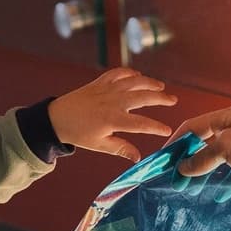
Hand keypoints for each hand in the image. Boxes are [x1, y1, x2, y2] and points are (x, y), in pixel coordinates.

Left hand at [47, 68, 176, 160]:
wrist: (57, 117)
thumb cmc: (79, 133)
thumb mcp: (99, 145)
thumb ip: (121, 149)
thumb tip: (138, 158)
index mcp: (113, 119)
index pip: (141, 124)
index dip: (157, 127)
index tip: (168, 130)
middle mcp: (113, 101)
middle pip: (143, 97)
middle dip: (161, 98)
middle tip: (173, 100)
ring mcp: (108, 88)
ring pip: (134, 81)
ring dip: (150, 82)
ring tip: (162, 87)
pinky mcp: (101, 81)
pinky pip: (119, 73)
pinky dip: (131, 73)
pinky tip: (139, 76)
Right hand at [170, 106, 230, 195]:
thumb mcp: (226, 148)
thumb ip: (202, 158)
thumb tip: (183, 168)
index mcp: (228, 118)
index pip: (194, 127)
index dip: (176, 142)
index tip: (163, 160)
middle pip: (205, 145)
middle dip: (188, 162)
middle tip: (174, 181)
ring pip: (219, 161)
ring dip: (204, 175)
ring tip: (190, 191)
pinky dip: (224, 184)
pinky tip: (216, 196)